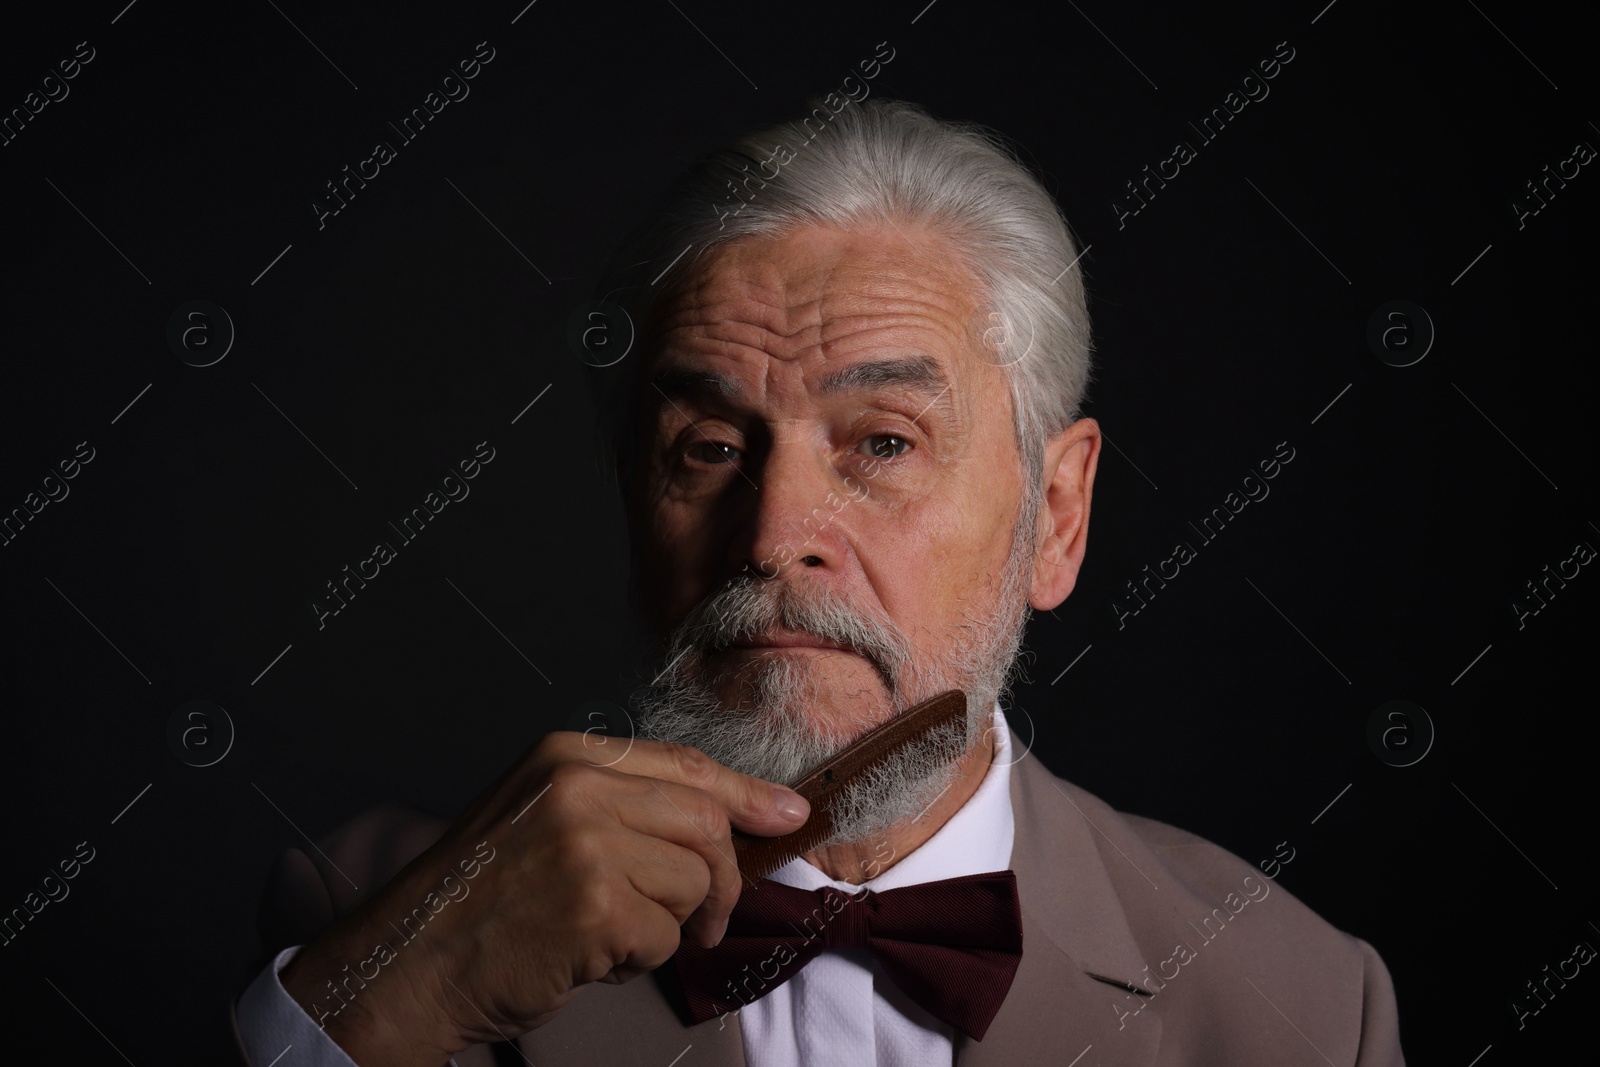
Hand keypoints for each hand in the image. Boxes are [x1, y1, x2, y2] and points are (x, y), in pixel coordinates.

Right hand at [278, 732, 809, 1066]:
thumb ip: (625, 808)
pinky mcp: (594, 904)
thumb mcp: (544, 819)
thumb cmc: (478, 902)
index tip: (788, 814)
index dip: (747, 794)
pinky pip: (664, 937)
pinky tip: (588, 957)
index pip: (686, 765)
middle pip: (705, 822)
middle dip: (720, 880)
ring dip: (669, 926)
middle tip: (704, 923)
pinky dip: (638, 961)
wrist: (405, 963)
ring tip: (608, 936)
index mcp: (567, 754)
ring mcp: (586, 842)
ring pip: (693, 882)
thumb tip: (732, 821)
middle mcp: (577, 785)